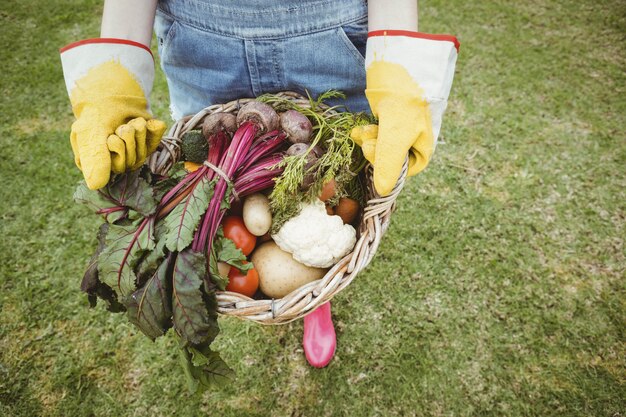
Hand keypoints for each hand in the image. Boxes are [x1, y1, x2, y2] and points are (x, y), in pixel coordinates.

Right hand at [62, 40, 165, 188]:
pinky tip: (152, 123)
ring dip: (139, 132)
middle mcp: (114, 161)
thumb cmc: (97, 111)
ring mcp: (131, 152)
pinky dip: (154, 130)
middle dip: (128, 138)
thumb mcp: (91, 130)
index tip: (112, 137)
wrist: (114, 89)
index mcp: (96, 162)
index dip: (118, 150)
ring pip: (143, 153)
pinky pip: (155, 143)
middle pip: (130, 161)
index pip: (115, 167)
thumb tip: (96, 185)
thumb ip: (94, 155)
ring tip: (132, 121)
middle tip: (122, 126)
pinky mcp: (145, 142)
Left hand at [352, 31, 458, 195]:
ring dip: (368, 140)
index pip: (405, 169)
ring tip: (360, 131)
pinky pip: (376, 129)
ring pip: (381, 142)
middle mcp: (414, 135)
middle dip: (375, 151)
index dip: (388, 167)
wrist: (399, 56)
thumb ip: (388, 161)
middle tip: (367, 140)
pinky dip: (366, 130)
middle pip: (390, 157)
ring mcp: (402, 123)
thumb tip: (382, 191)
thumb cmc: (404, 95)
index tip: (376, 153)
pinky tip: (358, 127)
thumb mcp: (395, 131)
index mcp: (424, 142)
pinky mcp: (389, 112)